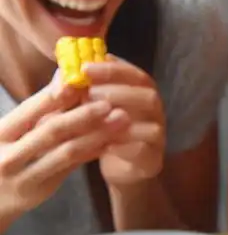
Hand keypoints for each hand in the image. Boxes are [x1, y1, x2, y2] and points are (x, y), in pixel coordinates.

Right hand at [0, 80, 128, 226]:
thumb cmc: (3, 154)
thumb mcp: (11, 131)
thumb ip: (38, 108)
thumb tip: (64, 74)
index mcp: (1, 132)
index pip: (31, 109)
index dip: (58, 94)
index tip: (84, 81)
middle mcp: (9, 153)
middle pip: (51, 129)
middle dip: (84, 114)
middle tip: (110, 103)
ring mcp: (25, 174)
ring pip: (66, 151)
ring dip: (96, 134)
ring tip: (120, 121)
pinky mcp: (41, 189)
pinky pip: (71, 168)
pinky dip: (91, 153)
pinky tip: (110, 142)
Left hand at [82, 56, 166, 186]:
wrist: (122, 166)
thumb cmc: (104, 130)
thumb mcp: (93, 106)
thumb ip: (84, 90)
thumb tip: (63, 73)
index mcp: (143, 93)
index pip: (135, 74)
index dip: (112, 69)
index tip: (85, 68)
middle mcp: (155, 112)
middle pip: (149, 95)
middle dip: (118, 91)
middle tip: (90, 93)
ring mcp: (158, 135)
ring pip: (150, 123)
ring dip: (122, 119)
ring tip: (96, 117)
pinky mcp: (153, 158)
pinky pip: (143, 150)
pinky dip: (124, 146)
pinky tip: (104, 144)